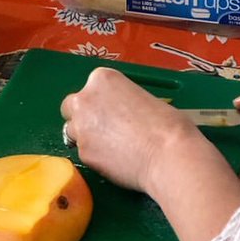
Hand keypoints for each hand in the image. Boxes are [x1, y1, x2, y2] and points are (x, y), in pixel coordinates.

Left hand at [60, 67, 203, 196]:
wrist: (168, 154)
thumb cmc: (167, 124)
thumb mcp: (144, 97)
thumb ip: (123, 101)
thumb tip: (122, 113)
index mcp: (101, 79)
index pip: (89, 89)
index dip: (100, 102)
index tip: (112, 112)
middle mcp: (85, 99)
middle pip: (71, 107)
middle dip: (84, 117)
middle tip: (105, 129)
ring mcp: (80, 127)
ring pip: (73, 132)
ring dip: (87, 138)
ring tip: (113, 148)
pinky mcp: (83, 153)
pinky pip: (84, 153)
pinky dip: (96, 157)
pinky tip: (116, 161)